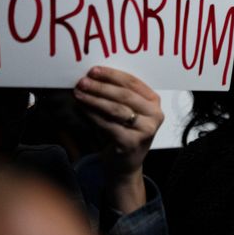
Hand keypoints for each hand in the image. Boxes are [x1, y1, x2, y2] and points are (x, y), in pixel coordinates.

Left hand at [74, 66, 163, 212]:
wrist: (126, 164)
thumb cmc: (124, 132)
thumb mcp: (127, 111)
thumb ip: (116, 95)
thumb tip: (93, 77)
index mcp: (155, 102)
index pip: (133, 83)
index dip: (112, 75)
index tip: (94, 70)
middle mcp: (155, 115)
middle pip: (125, 95)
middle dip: (101, 86)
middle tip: (83, 81)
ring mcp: (145, 130)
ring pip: (116, 109)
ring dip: (94, 99)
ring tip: (79, 93)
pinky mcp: (131, 143)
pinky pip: (108, 125)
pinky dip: (92, 115)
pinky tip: (81, 108)